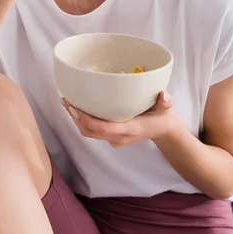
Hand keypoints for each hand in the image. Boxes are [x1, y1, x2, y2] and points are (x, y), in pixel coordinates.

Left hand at [61, 91, 179, 147]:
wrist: (162, 131)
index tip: (74, 106)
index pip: (103, 128)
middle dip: (75, 118)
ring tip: (67, 102)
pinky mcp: (111, 136)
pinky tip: (77, 108)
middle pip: (91, 132)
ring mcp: (114, 139)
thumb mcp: (167, 108)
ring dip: (76, 120)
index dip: (86, 119)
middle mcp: (119, 136)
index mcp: (130, 129)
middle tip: (66, 100)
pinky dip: (82, 121)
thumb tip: (164, 94)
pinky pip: (93, 132)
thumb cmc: (163, 116)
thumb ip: (166, 101)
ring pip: (89, 133)